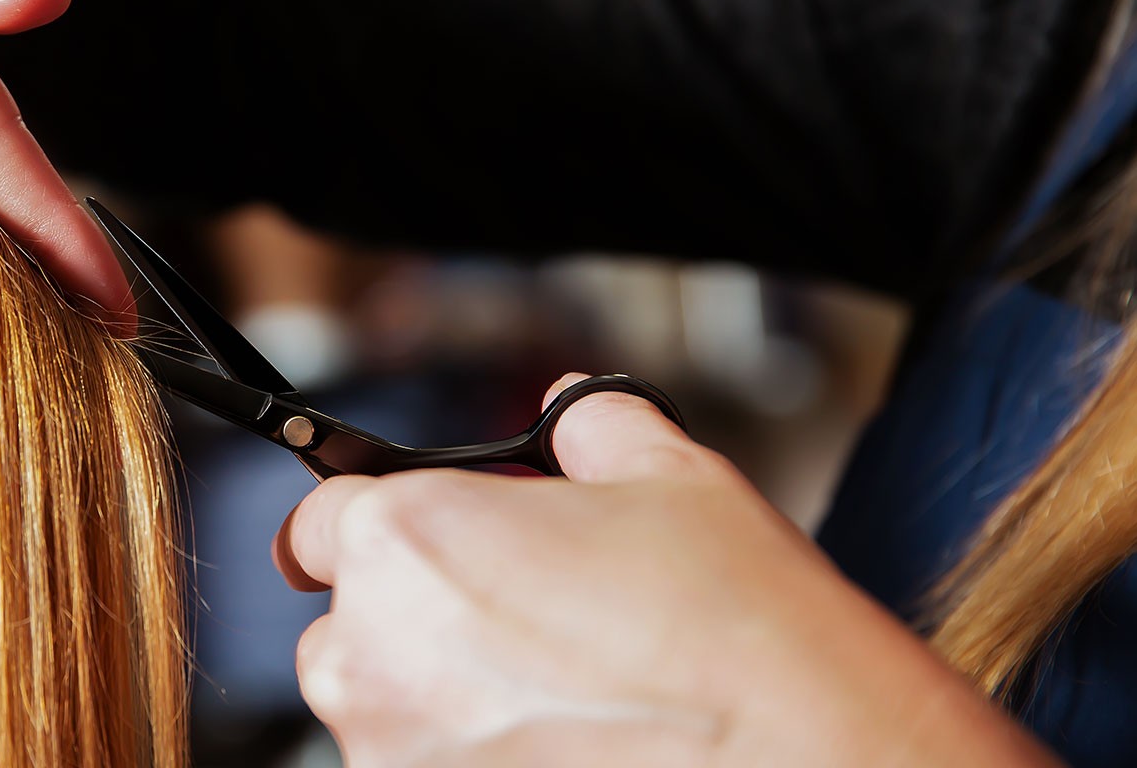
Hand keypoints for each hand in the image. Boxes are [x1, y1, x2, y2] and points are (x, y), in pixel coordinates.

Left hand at [274, 374, 1056, 766]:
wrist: (814, 763)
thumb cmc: (741, 633)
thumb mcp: (673, 476)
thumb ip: (592, 426)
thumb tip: (577, 407)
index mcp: (404, 540)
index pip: (324, 521)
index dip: (386, 525)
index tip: (428, 549)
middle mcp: (368, 652)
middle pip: (350, 622)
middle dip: (419, 618)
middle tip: (528, 623)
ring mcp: (389, 752)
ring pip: (383, 711)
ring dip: (443, 699)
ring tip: (564, 694)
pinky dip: (471, 758)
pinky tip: (564, 743)